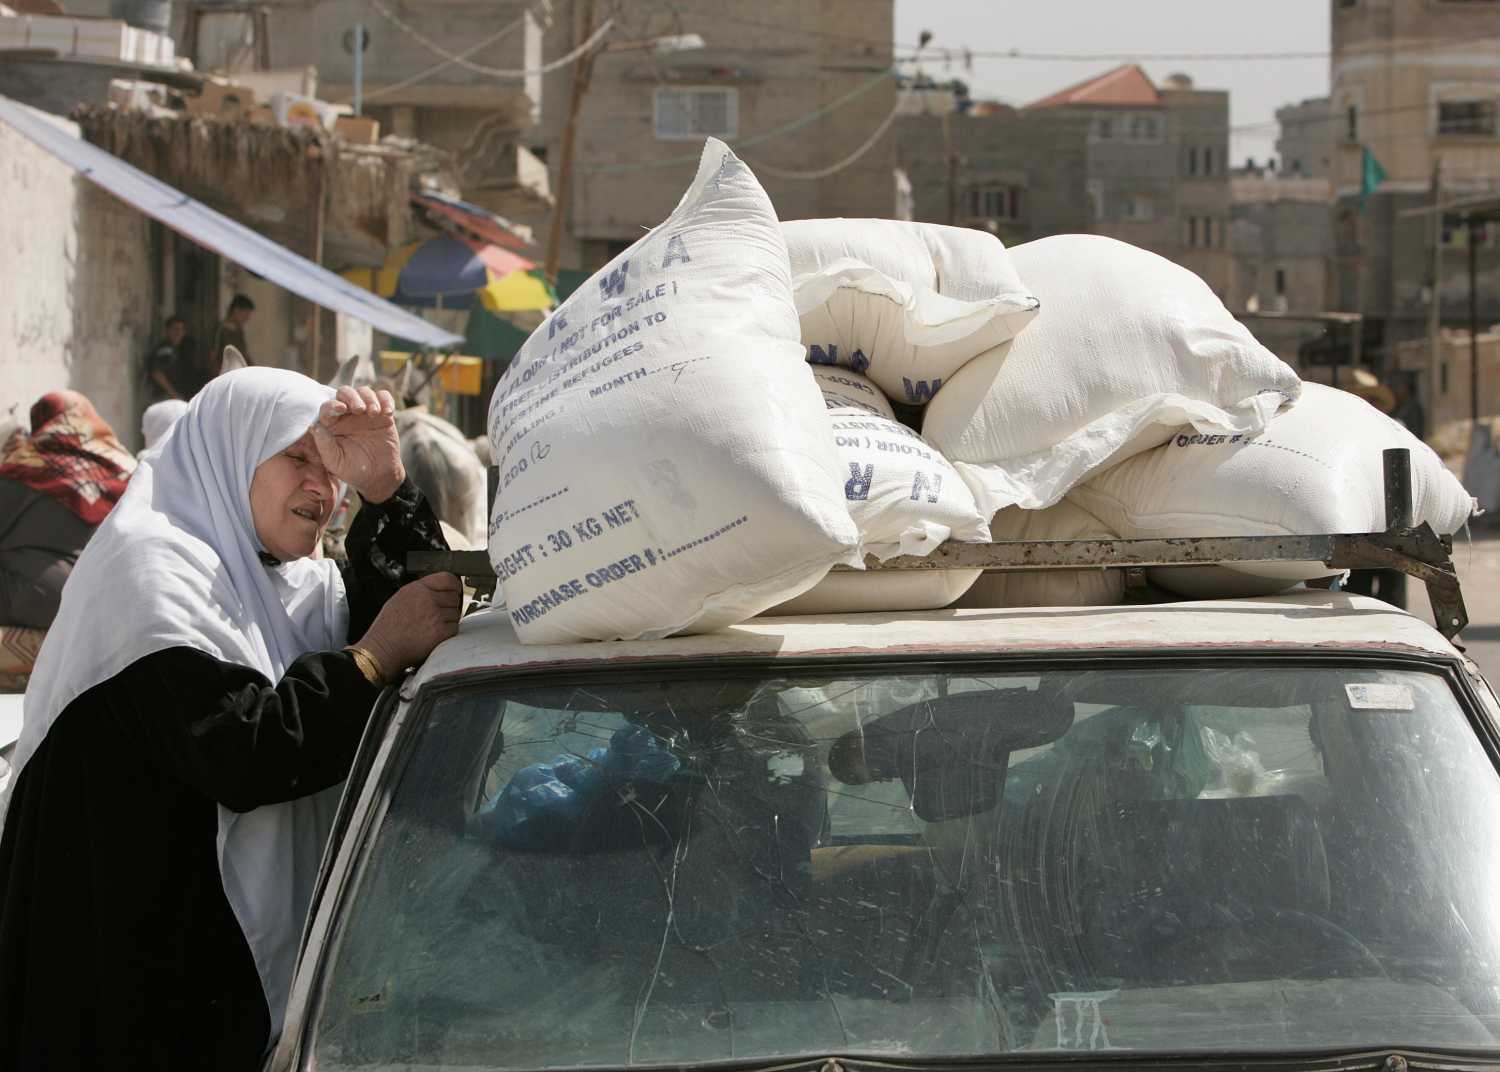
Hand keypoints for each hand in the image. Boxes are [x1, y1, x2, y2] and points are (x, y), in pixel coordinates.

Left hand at [312, 385, 404, 501]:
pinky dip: (387, 400)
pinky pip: (384, 397)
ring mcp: (365, 413)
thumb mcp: (335, 461)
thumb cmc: (353, 469)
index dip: (332, 405)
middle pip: (345, 392)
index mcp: (332, 424)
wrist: (378, 476)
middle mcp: (347, 415)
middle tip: (360, 409)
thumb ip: (324, 444)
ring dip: (370, 398)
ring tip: (375, 412)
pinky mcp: (383, 414)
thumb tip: (314, 426)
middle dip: (352, 396)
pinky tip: (387, 412)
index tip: (341, 409)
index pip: (328, 407)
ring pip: (365, 392)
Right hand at [357, 573, 462, 675]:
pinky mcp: (440, 632)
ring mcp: (435, 615)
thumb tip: (441, 588)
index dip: (454, 586)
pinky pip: (454, 628)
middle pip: (454, 597)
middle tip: (436, 615)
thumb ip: (422, 590)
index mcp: (417, 588)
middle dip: (448, 606)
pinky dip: (447, 633)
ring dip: (448, 620)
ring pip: (455, 613)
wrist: (383, 647)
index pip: (448, 578)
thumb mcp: (401, 597)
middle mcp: (428, 599)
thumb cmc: (389, 626)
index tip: (455, 591)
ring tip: (430, 626)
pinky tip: (432, 635)